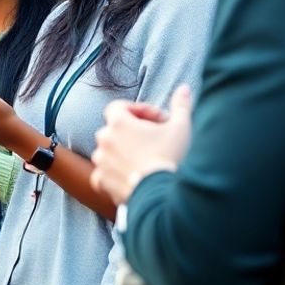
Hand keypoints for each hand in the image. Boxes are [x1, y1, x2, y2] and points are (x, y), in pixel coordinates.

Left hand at [91, 85, 191, 204]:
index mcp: (118, 123)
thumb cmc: (170, 158)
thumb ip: (180, 105)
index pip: (118, 107)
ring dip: (122, 152)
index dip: (136, 110)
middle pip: (113, 129)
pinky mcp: (101, 181)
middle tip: (154, 140)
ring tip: (145, 159)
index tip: (154, 120)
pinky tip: (129, 176)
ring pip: (107, 151)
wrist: (161, 195)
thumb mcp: (180, 127)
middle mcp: (104, 140)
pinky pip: (102, 174)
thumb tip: (184, 89)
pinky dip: (112, 174)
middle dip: (131, 132)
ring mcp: (100, 161)